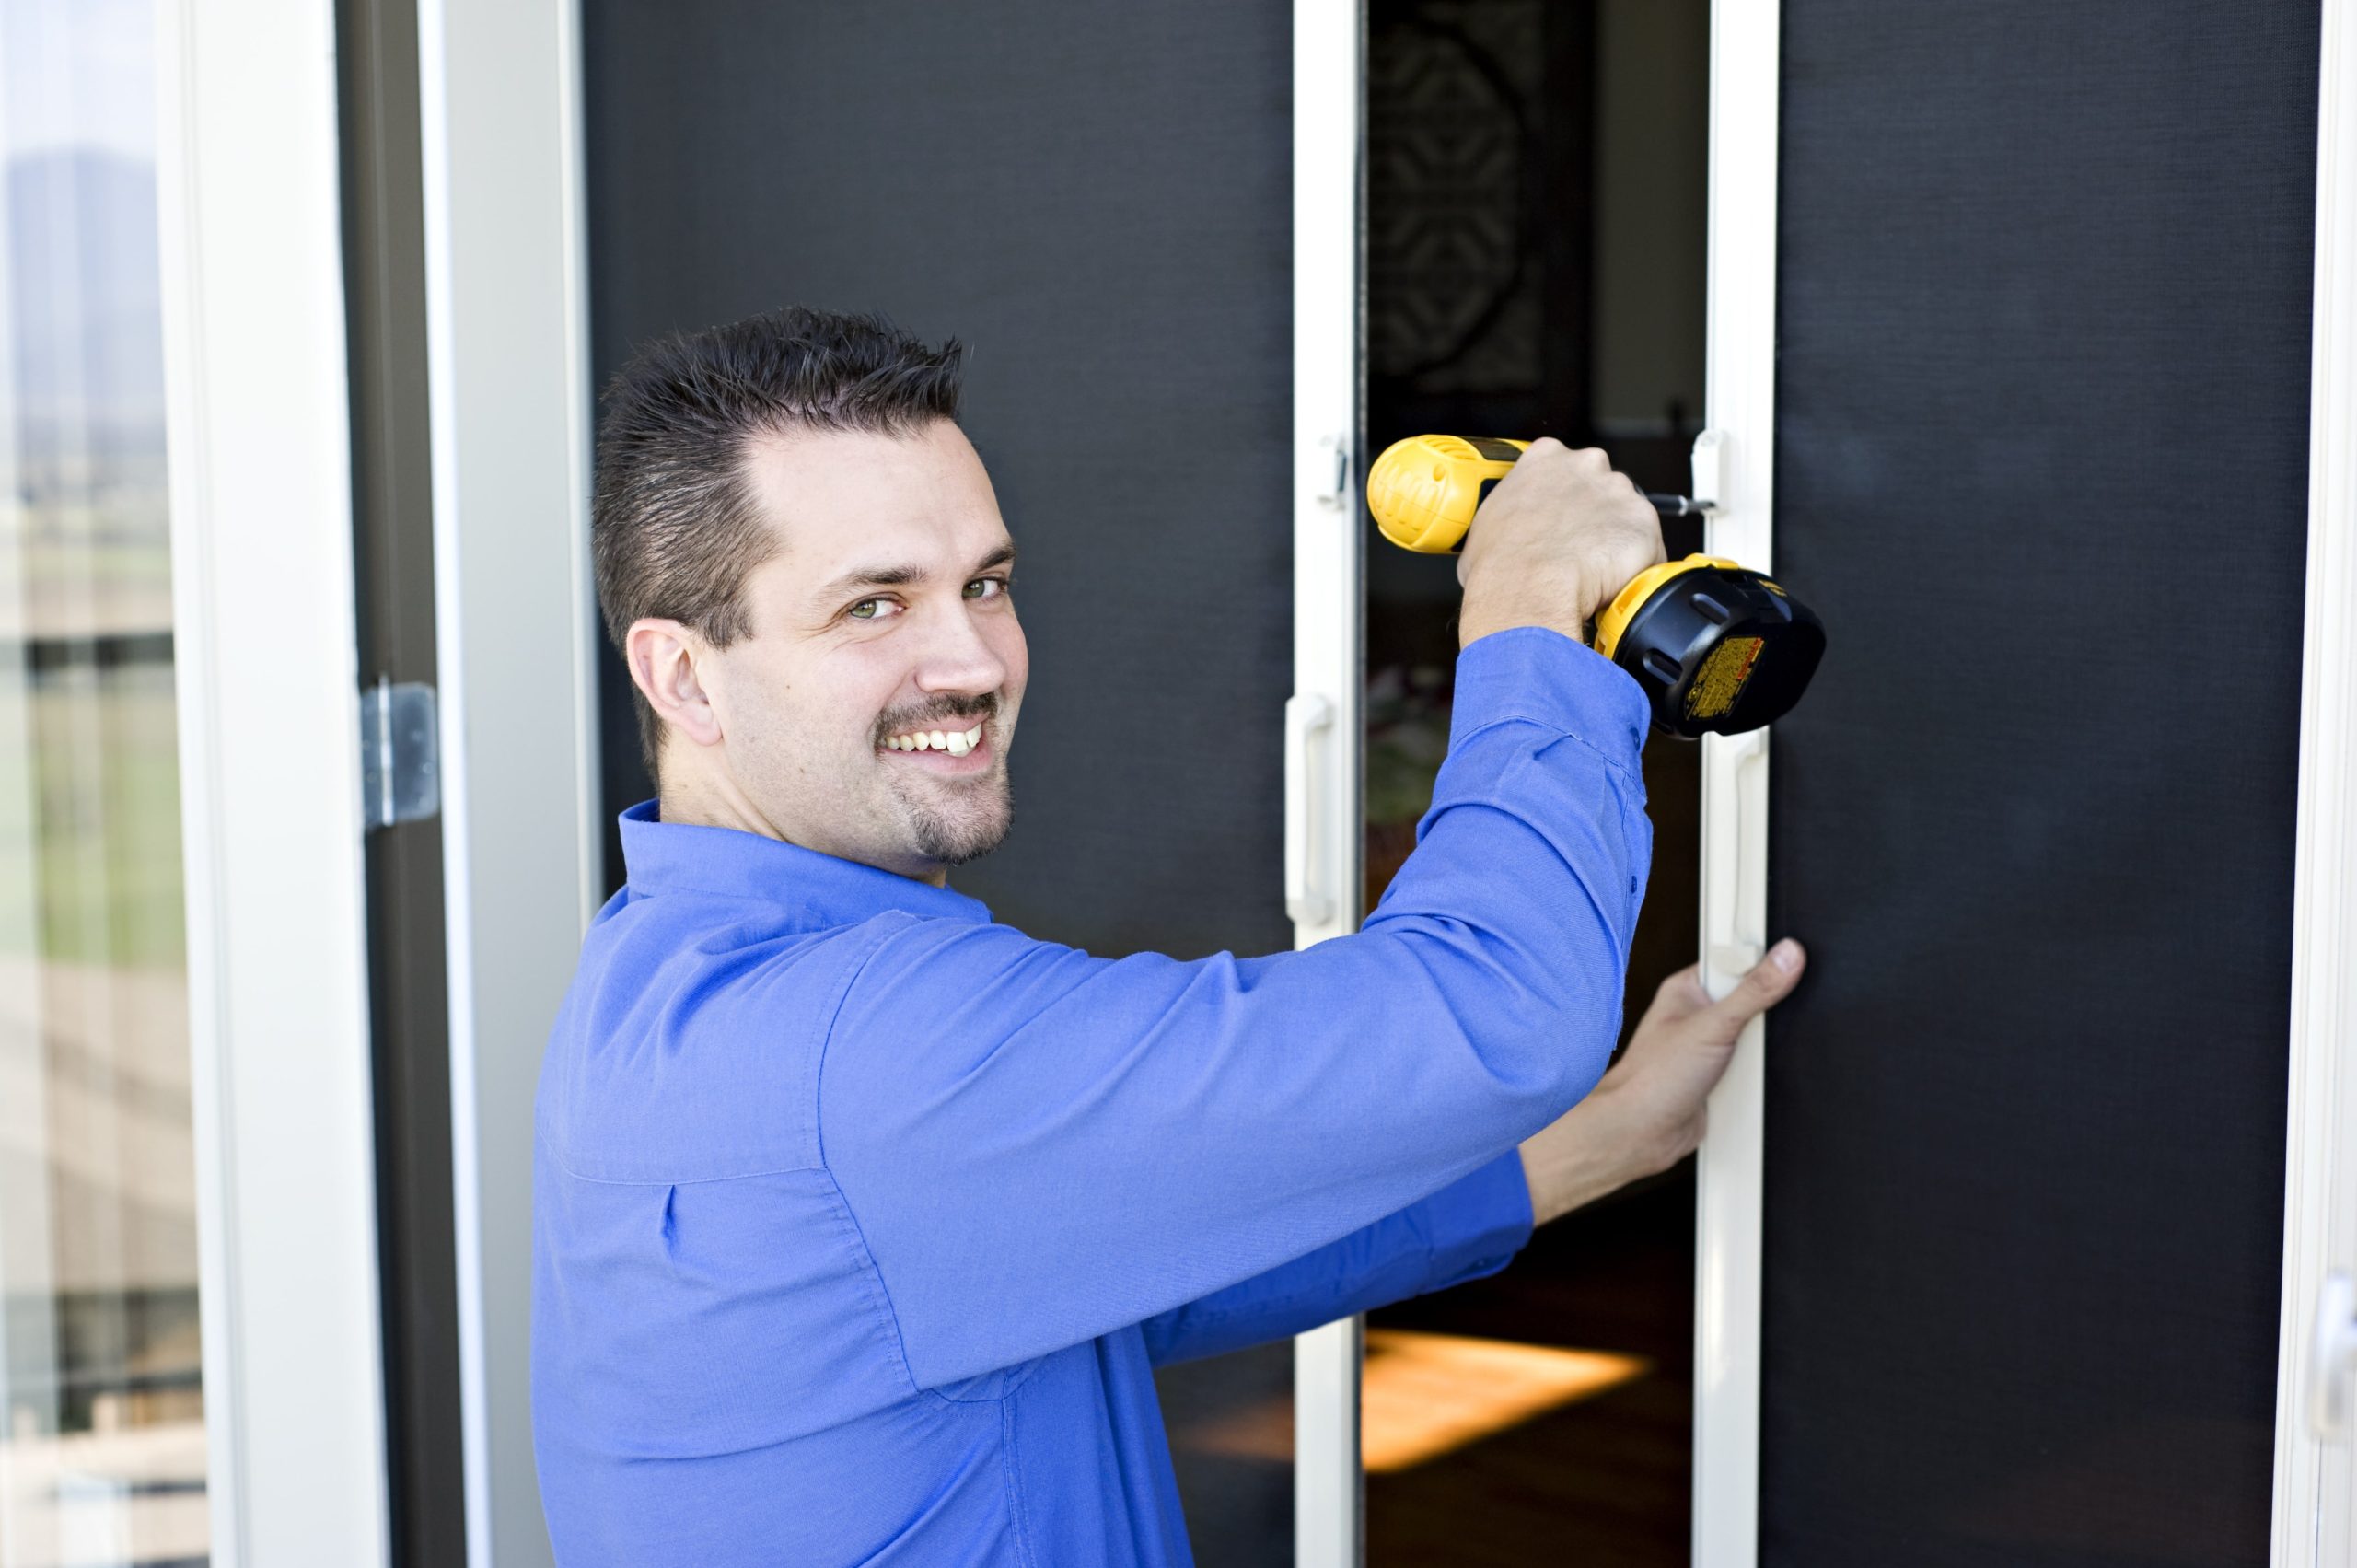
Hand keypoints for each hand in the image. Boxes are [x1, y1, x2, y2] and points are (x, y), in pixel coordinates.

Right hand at [1456, 439, 1665, 648]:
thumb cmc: (1501, 563)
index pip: (1565, 468)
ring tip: (1594, 572)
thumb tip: (1511, 536)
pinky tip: (1611, 583)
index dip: (1565, 498)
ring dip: (1617, 541)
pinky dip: (1636, 566)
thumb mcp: (1487, 525)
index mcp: (1546, 457)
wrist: (1528, 587)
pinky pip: (1647, 547)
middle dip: (1596, 515)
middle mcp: (1588, 465)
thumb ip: (1511, 514)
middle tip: (1579, 548)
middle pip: (1602, 486)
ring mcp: (1619, 490)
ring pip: (1628, 517)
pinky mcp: (1643, 521)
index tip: (1562, 519)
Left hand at [1517, 940, 1806, 1226]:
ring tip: (1747, 1060)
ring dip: (1761, 1050)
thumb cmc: (1651, 1078)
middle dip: (1766, 1014)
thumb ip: (1754, 991)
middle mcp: (1699, 1015)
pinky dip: (1760, 1073)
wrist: (1642, 1134)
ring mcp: (1712, 1046)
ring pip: (1758, 1035)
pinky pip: (1756, 1066)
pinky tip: (1751, 1079)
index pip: (1736, 960)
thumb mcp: (1713, 1026)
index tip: (1791, 965)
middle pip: (1754, 999)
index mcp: (1688, 989)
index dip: (1764, 963)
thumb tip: (1786, 957)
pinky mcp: (1723, 1075)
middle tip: (1758, 1028)